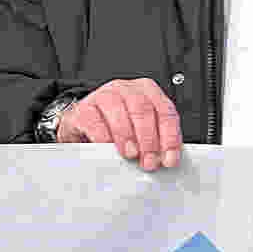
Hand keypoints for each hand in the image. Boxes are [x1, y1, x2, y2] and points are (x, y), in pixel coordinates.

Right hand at [50, 78, 182, 168]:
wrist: (84, 130)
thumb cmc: (115, 131)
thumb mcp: (139, 135)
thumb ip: (154, 143)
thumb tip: (164, 161)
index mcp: (146, 92)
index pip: (165, 111)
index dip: (169, 137)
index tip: (168, 159)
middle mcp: (126, 90)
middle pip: (142, 108)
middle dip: (148, 139)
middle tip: (148, 161)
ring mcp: (103, 96)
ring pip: (118, 108)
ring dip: (127, 135)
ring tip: (130, 154)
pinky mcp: (83, 109)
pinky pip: (93, 120)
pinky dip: (103, 136)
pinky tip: (108, 147)